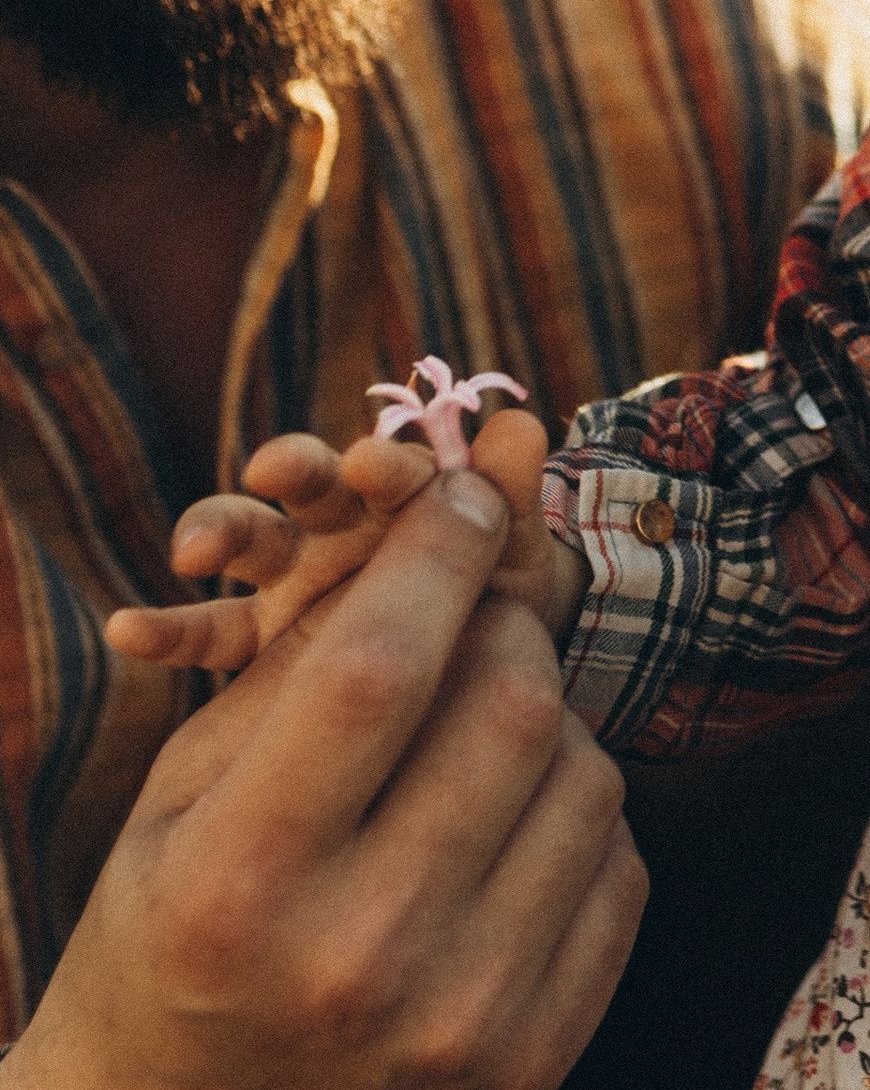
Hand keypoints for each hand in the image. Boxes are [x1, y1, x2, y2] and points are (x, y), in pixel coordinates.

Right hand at [0, 463, 643, 1089]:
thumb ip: (308, 662)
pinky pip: (618, 875)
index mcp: (240, 883)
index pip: (381, 670)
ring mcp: (461, 1025)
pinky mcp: (534, 1065)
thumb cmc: (168, 940)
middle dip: (505, 625)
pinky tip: (509, 823)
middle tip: (478, 615)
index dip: (443, 554)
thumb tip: (446, 521)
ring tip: (481, 731)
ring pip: (586, 781)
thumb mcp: (183, 796)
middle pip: (509, 710)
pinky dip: (576, 818)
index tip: (472, 494)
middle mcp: (358, 961)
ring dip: (548, 721)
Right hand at [104, 410, 584, 675]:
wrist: (478, 664)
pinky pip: (208, 630)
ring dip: (218, 528)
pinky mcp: (260, 638)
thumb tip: (523, 425)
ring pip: (247, 538)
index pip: (387, 466)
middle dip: (290, 468)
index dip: (381, 464)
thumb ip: (509, 491)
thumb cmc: (500, 590)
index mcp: (402, 491)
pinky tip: (127, 633)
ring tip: (193, 548)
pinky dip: (168, 628)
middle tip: (274, 467)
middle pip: (305, 482)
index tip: (368, 465)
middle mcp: (339, 520)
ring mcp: (292, 574)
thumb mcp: (513, 547)